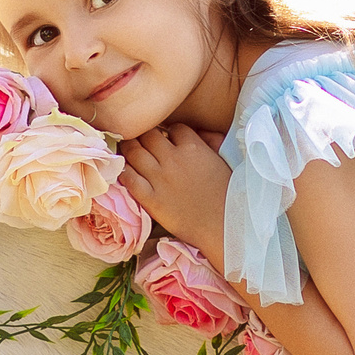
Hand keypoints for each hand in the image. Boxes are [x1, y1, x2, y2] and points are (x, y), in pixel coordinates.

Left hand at [118, 125, 232, 258]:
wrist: (225, 226)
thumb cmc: (230, 195)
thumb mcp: (225, 160)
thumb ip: (212, 142)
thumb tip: (202, 132)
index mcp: (194, 147)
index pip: (174, 128)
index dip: (170, 131)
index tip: (168, 138)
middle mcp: (173, 158)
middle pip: (149, 135)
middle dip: (146, 135)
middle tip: (143, 142)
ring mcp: (160, 178)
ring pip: (134, 151)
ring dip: (130, 148)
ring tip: (129, 150)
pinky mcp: (150, 199)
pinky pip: (129, 178)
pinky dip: (124, 171)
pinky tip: (125, 171)